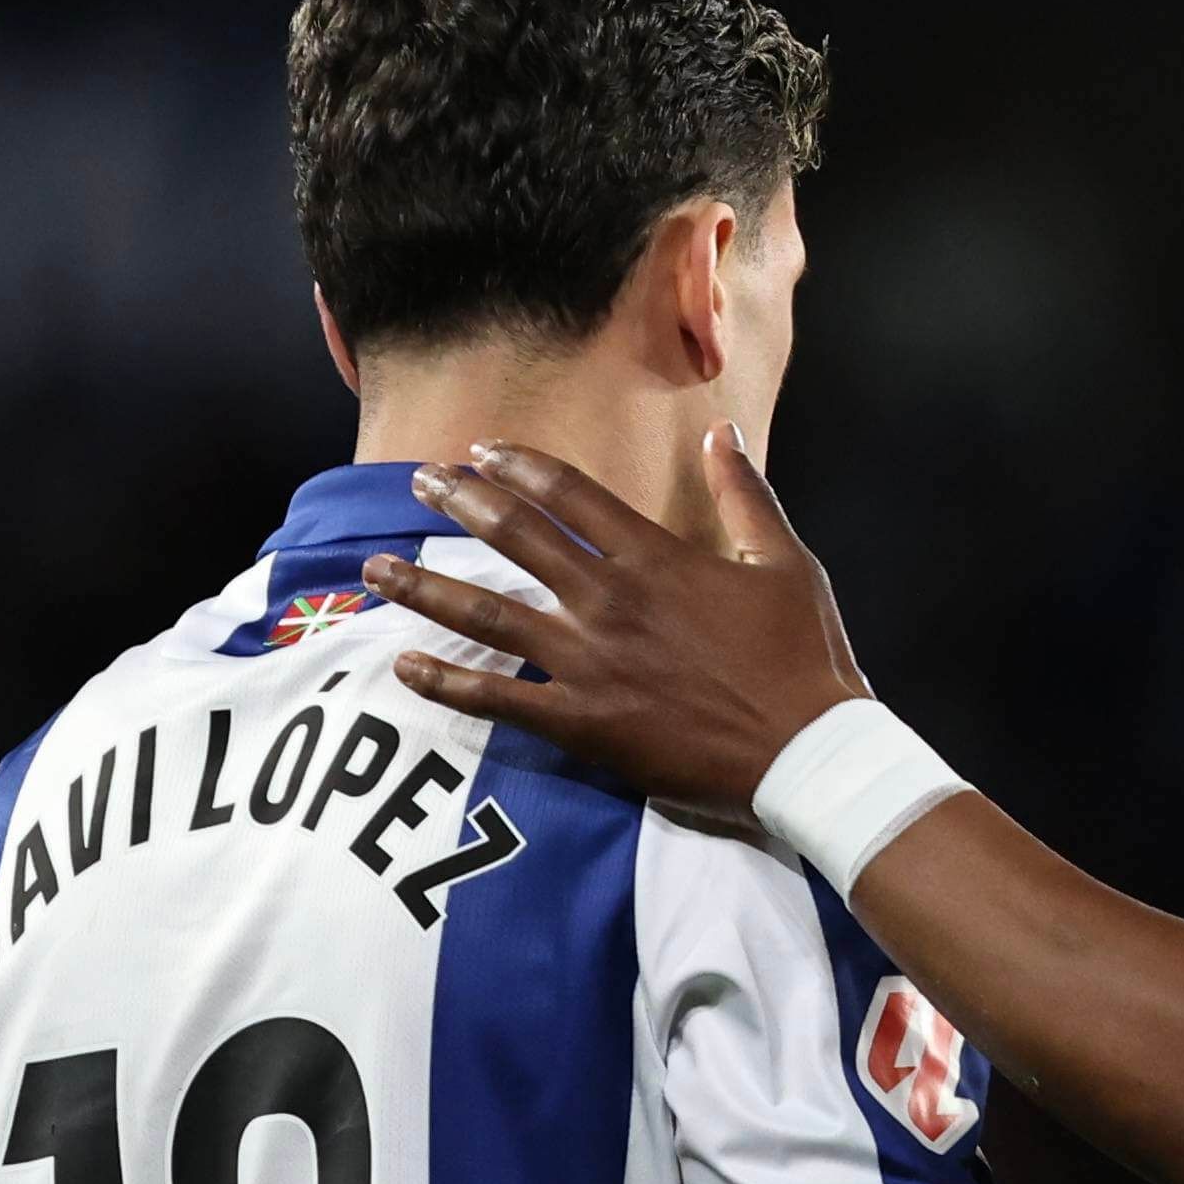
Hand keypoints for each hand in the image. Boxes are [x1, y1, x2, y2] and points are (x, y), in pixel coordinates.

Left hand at [363, 432, 870, 812]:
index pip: (571, 495)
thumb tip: (720, 433)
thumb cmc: (803, 657)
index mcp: (657, 558)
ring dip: (426, 587)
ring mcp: (590, 662)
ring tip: (376, 570)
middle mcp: (610, 600)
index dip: (519, 467)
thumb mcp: (785, 562)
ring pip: (489, 614)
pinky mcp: (584, 722)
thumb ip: (744, 493)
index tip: (481, 451)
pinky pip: (499, 699)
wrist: (807, 751)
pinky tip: (406, 666)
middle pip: (515, 538)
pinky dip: (448, 683)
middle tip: (418, 482)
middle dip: (459, 503)